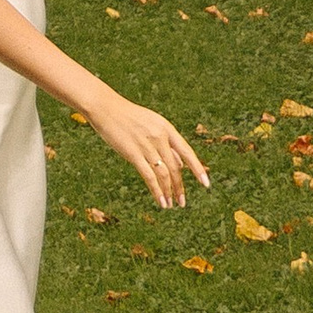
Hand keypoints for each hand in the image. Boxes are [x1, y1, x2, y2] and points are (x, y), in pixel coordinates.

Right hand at [87, 95, 211, 211]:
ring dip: (168, 192)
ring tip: (170, 205)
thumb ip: (166, 143)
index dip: (198, 169)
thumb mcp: (152, 125)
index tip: (206, 184)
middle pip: (175, 167)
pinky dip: (157, 191)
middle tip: (182, 203)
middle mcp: (159, 136)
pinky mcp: (133, 153)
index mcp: (166, 128)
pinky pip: (149, 176)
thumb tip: (180, 164)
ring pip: (163, 174)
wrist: (105, 107)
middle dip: (179, 187)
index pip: (187, 152)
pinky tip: (161, 201)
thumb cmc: (128, 117)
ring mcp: (146, 145)